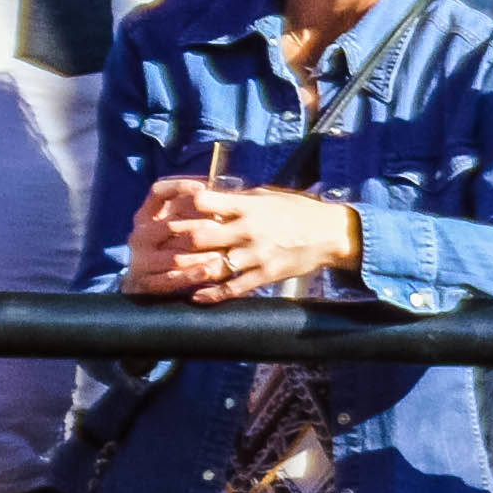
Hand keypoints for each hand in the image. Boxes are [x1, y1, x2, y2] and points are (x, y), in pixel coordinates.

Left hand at [122, 174, 361, 300]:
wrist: (333, 233)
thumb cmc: (298, 210)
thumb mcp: (267, 196)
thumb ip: (238, 199)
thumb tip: (208, 197)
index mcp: (247, 206)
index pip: (203, 202)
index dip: (180, 206)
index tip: (167, 211)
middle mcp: (249, 230)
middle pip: (200, 237)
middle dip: (177, 241)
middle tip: (159, 246)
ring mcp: (257, 255)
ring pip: (213, 266)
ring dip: (188, 271)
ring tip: (170, 273)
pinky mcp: (266, 275)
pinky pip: (233, 288)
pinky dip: (212, 295)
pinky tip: (196, 296)